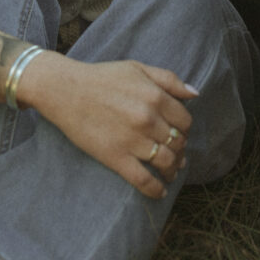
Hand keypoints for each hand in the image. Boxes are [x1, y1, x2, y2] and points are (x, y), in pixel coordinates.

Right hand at [18, 53, 193, 198]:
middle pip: (178, 142)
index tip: (178, 133)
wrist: (64, 90)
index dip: (184, 129)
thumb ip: (169, 79)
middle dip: (180, 149)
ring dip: (172, 170)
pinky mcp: (116, 157)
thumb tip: (195, 94)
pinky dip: (156, 190)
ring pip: (166, 163)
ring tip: (170, 172)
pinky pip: (144, 180)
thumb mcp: (137, 68)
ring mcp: (133, 140)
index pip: (185, 121)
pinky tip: (159, 192)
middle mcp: (148, 119)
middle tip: (175, 153)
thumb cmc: (101, 77)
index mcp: (155, 97)